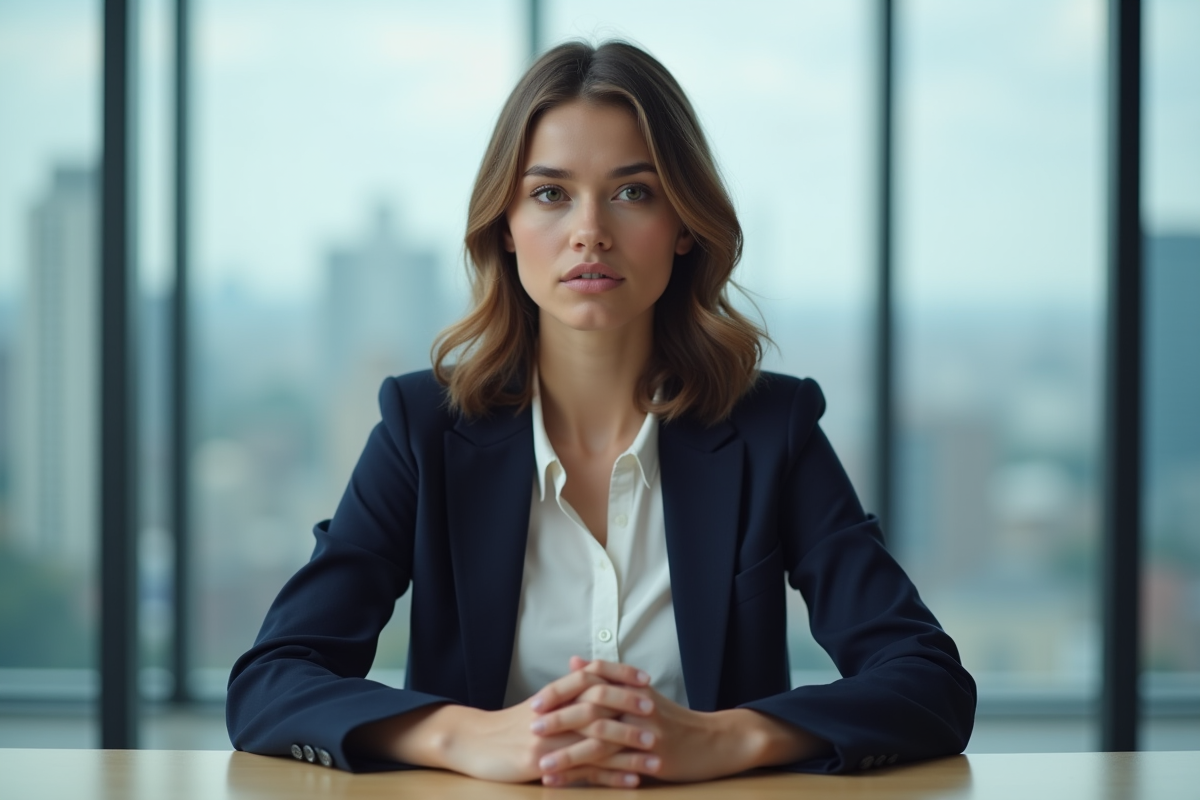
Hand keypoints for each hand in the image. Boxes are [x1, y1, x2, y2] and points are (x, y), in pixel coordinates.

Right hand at [373, 665, 655, 784]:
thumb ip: (565, 693)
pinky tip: (631, 779)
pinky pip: (583, 770)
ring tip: (655, 752)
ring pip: (594, 739)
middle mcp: (553, 713)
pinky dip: (610, 775)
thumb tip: (591, 677)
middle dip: (629, 707)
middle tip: (657, 711)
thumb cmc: (507, 726)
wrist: (471, 743)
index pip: (592, 676)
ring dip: (628, 746)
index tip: (646, 679)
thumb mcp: (538, 705)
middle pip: (597, 703)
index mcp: (553, 695)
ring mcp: (548, 738)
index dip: (620, 676)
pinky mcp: (542, 764)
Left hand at [532, 657, 821, 785]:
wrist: (714, 741)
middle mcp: (638, 704)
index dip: (562, 689)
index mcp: (632, 686)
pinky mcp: (652, 756)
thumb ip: (606, 677)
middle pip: (592, 705)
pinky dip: (588, 776)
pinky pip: (615, 767)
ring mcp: (646, 730)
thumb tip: (574, 661)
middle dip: (560, 717)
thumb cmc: (671, 719)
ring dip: (568, 752)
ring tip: (542, 763)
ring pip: (601, 739)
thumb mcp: (639, 693)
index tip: (536, 701)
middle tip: (531, 726)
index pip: (592, 678)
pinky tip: (570, 783)